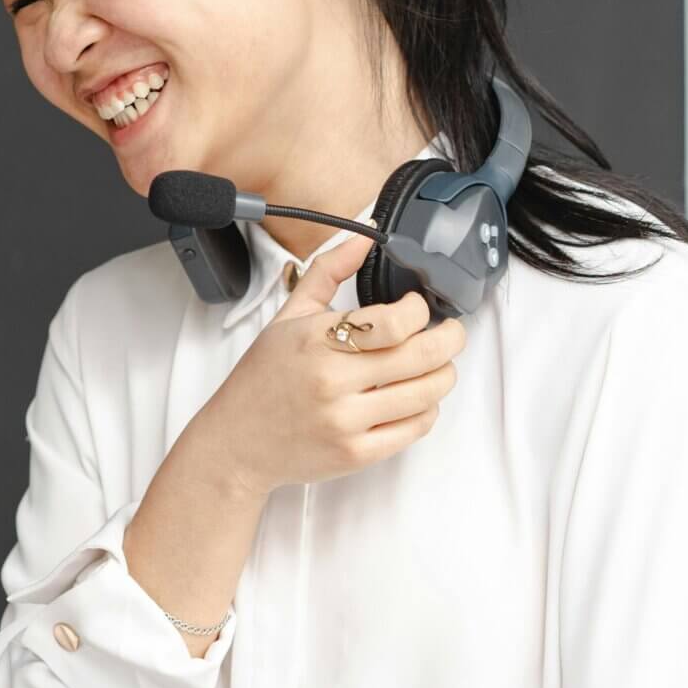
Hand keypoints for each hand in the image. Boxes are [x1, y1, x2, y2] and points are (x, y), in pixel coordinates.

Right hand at [187, 238, 465, 495]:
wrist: (235, 444)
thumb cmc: (261, 379)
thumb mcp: (286, 317)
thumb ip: (328, 271)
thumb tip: (365, 233)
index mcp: (315, 340)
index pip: (396, 321)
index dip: (421, 310)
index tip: (418, 307)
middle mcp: (331, 381)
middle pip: (423, 356)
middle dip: (451, 338)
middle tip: (451, 332)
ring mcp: (345, 421)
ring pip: (427, 393)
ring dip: (444, 374)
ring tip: (435, 366)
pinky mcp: (355, 454)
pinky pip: (415, 428)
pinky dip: (427, 409)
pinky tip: (415, 398)